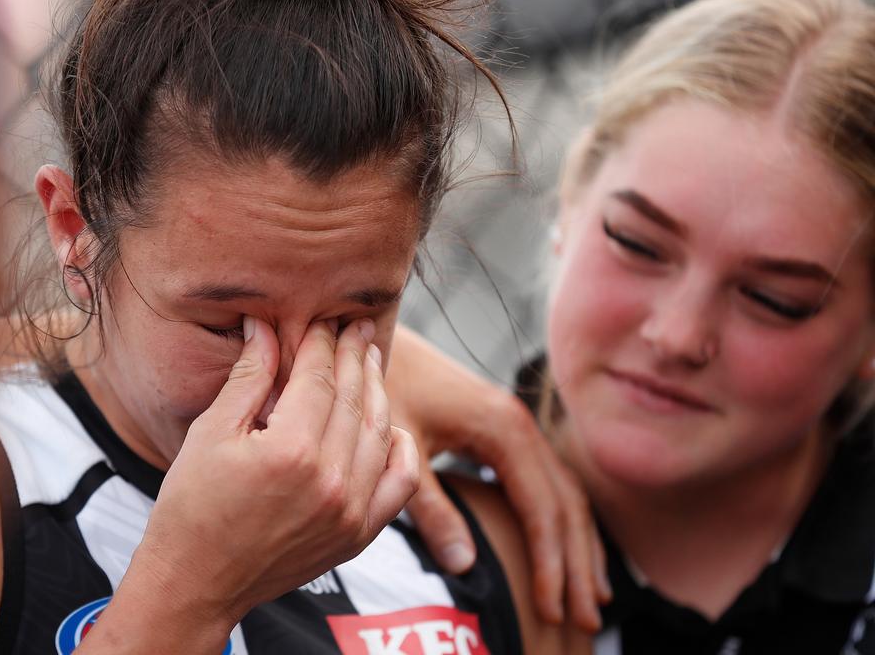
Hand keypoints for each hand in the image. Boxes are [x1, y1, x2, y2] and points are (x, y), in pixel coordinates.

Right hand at [78, 317, 419, 653]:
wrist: (196, 582)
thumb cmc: (191, 506)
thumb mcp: (210, 432)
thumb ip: (248, 377)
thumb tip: (264, 326)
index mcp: (291, 451)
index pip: (319, 378)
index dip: (321, 342)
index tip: (322, 319)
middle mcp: (330, 481)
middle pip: (353, 398)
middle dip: (353, 356)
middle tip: (355, 326)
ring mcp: (350, 512)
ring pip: (379, 433)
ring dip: (377, 391)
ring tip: (369, 361)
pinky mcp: (357, 536)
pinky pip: (398, 484)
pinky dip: (400, 450)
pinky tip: (390, 426)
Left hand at [385, 325, 609, 631]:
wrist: (368, 337)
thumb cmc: (380, 389)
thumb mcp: (400, 452)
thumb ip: (430, 508)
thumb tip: (465, 567)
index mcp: (501, 430)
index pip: (541, 510)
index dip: (551, 564)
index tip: (553, 610)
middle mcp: (518, 424)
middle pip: (566, 504)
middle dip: (578, 565)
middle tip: (587, 621)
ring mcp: (514, 424)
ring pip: (564, 491)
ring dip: (579, 546)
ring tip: (592, 599)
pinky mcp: (500, 427)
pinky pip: (547, 480)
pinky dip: (562, 521)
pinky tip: (565, 552)